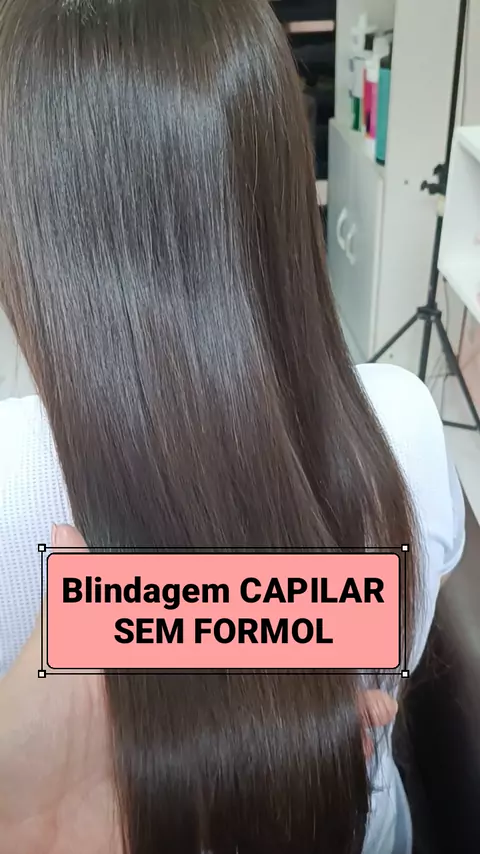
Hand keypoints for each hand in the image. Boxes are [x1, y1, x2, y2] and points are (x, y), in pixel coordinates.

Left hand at [0, 527, 397, 853]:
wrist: (15, 828)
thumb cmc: (26, 731)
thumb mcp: (55, 654)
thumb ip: (76, 596)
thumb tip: (68, 528)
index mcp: (156, 657)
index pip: (225, 627)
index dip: (269, 615)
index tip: (313, 601)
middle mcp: (187, 700)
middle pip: (264, 677)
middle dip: (315, 666)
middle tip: (360, 652)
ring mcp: (203, 750)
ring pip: (279, 727)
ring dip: (329, 719)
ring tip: (371, 712)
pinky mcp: (211, 795)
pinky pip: (270, 781)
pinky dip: (314, 771)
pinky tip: (350, 760)